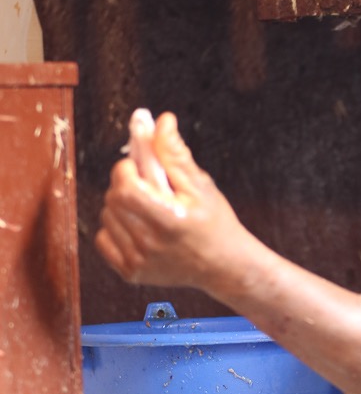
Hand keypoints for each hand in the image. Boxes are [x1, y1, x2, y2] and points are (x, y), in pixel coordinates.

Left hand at [95, 112, 249, 291]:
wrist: (223, 265)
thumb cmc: (214, 220)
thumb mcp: (200, 184)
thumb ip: (174, 153)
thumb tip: (160, 120)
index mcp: (169, 219)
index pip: (124, 187)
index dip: (126, 170)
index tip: (139, 167)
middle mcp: (150, 244)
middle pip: (113, 199)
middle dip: (124, 184)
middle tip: (147, 185)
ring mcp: (139, 261)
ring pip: (107, 217)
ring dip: (121, 205)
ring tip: (147, 206)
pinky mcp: (131, 273)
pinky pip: (104, 240)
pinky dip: (115, 228)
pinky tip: (138, 226)